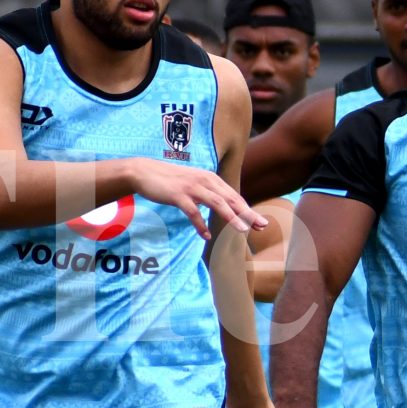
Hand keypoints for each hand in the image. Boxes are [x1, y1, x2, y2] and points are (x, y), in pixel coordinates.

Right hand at [130, 159, 265, 234]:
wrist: (144, 171)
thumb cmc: (170, 180)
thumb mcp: (194, 184)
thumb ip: (208, 193)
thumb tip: (223, 206)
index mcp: (210, 179)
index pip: (234, 196)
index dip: (248, 210)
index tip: (261, 223)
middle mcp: (205, 181)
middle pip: (231, 199)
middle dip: (247, 213)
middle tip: (262, 226)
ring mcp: (191, 187)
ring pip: (216, 203)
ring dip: (231, 217)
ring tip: (242, 230)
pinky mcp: (178, 195)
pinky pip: (192, 212)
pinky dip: (200, 224)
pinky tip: (207, 236)